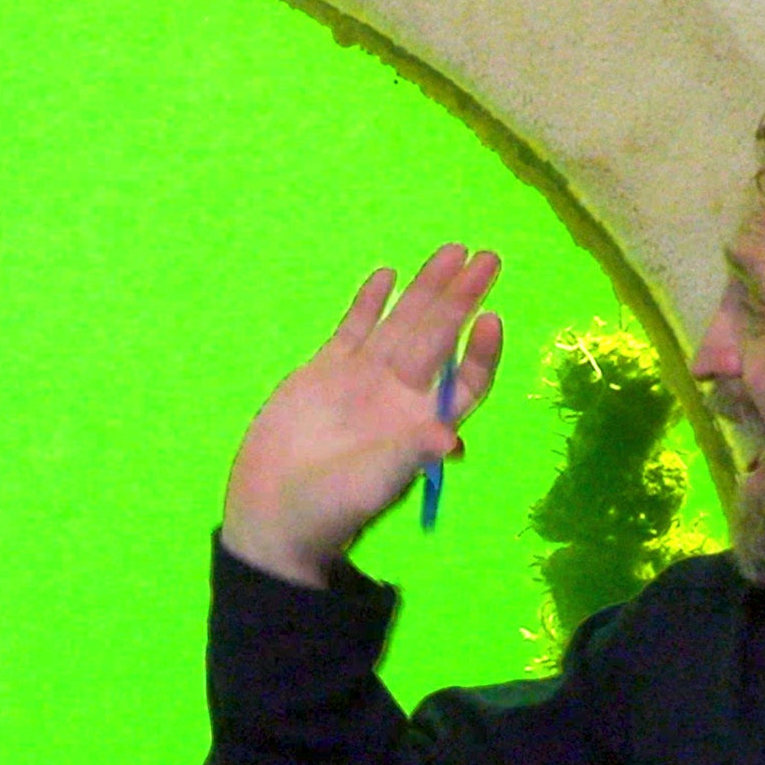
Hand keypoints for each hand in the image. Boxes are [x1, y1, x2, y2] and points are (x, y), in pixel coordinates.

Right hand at [221, 245, 503, 584]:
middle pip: (440, 338)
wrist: (273, 513)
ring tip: (453, 251)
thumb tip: (454, 439)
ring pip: (402, 323)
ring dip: (427, 289)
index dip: (481, 351)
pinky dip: (369, 303)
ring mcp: (363, 378)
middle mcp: (399, 395)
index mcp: (421, 422)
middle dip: (463, 299)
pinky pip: (354, 329)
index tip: (491, 319)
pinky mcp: (324, 370)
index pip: (465, 380)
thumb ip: (411, 454)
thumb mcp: (374, 485)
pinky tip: (387, 275)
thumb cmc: (331, 509)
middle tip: (488, 259)